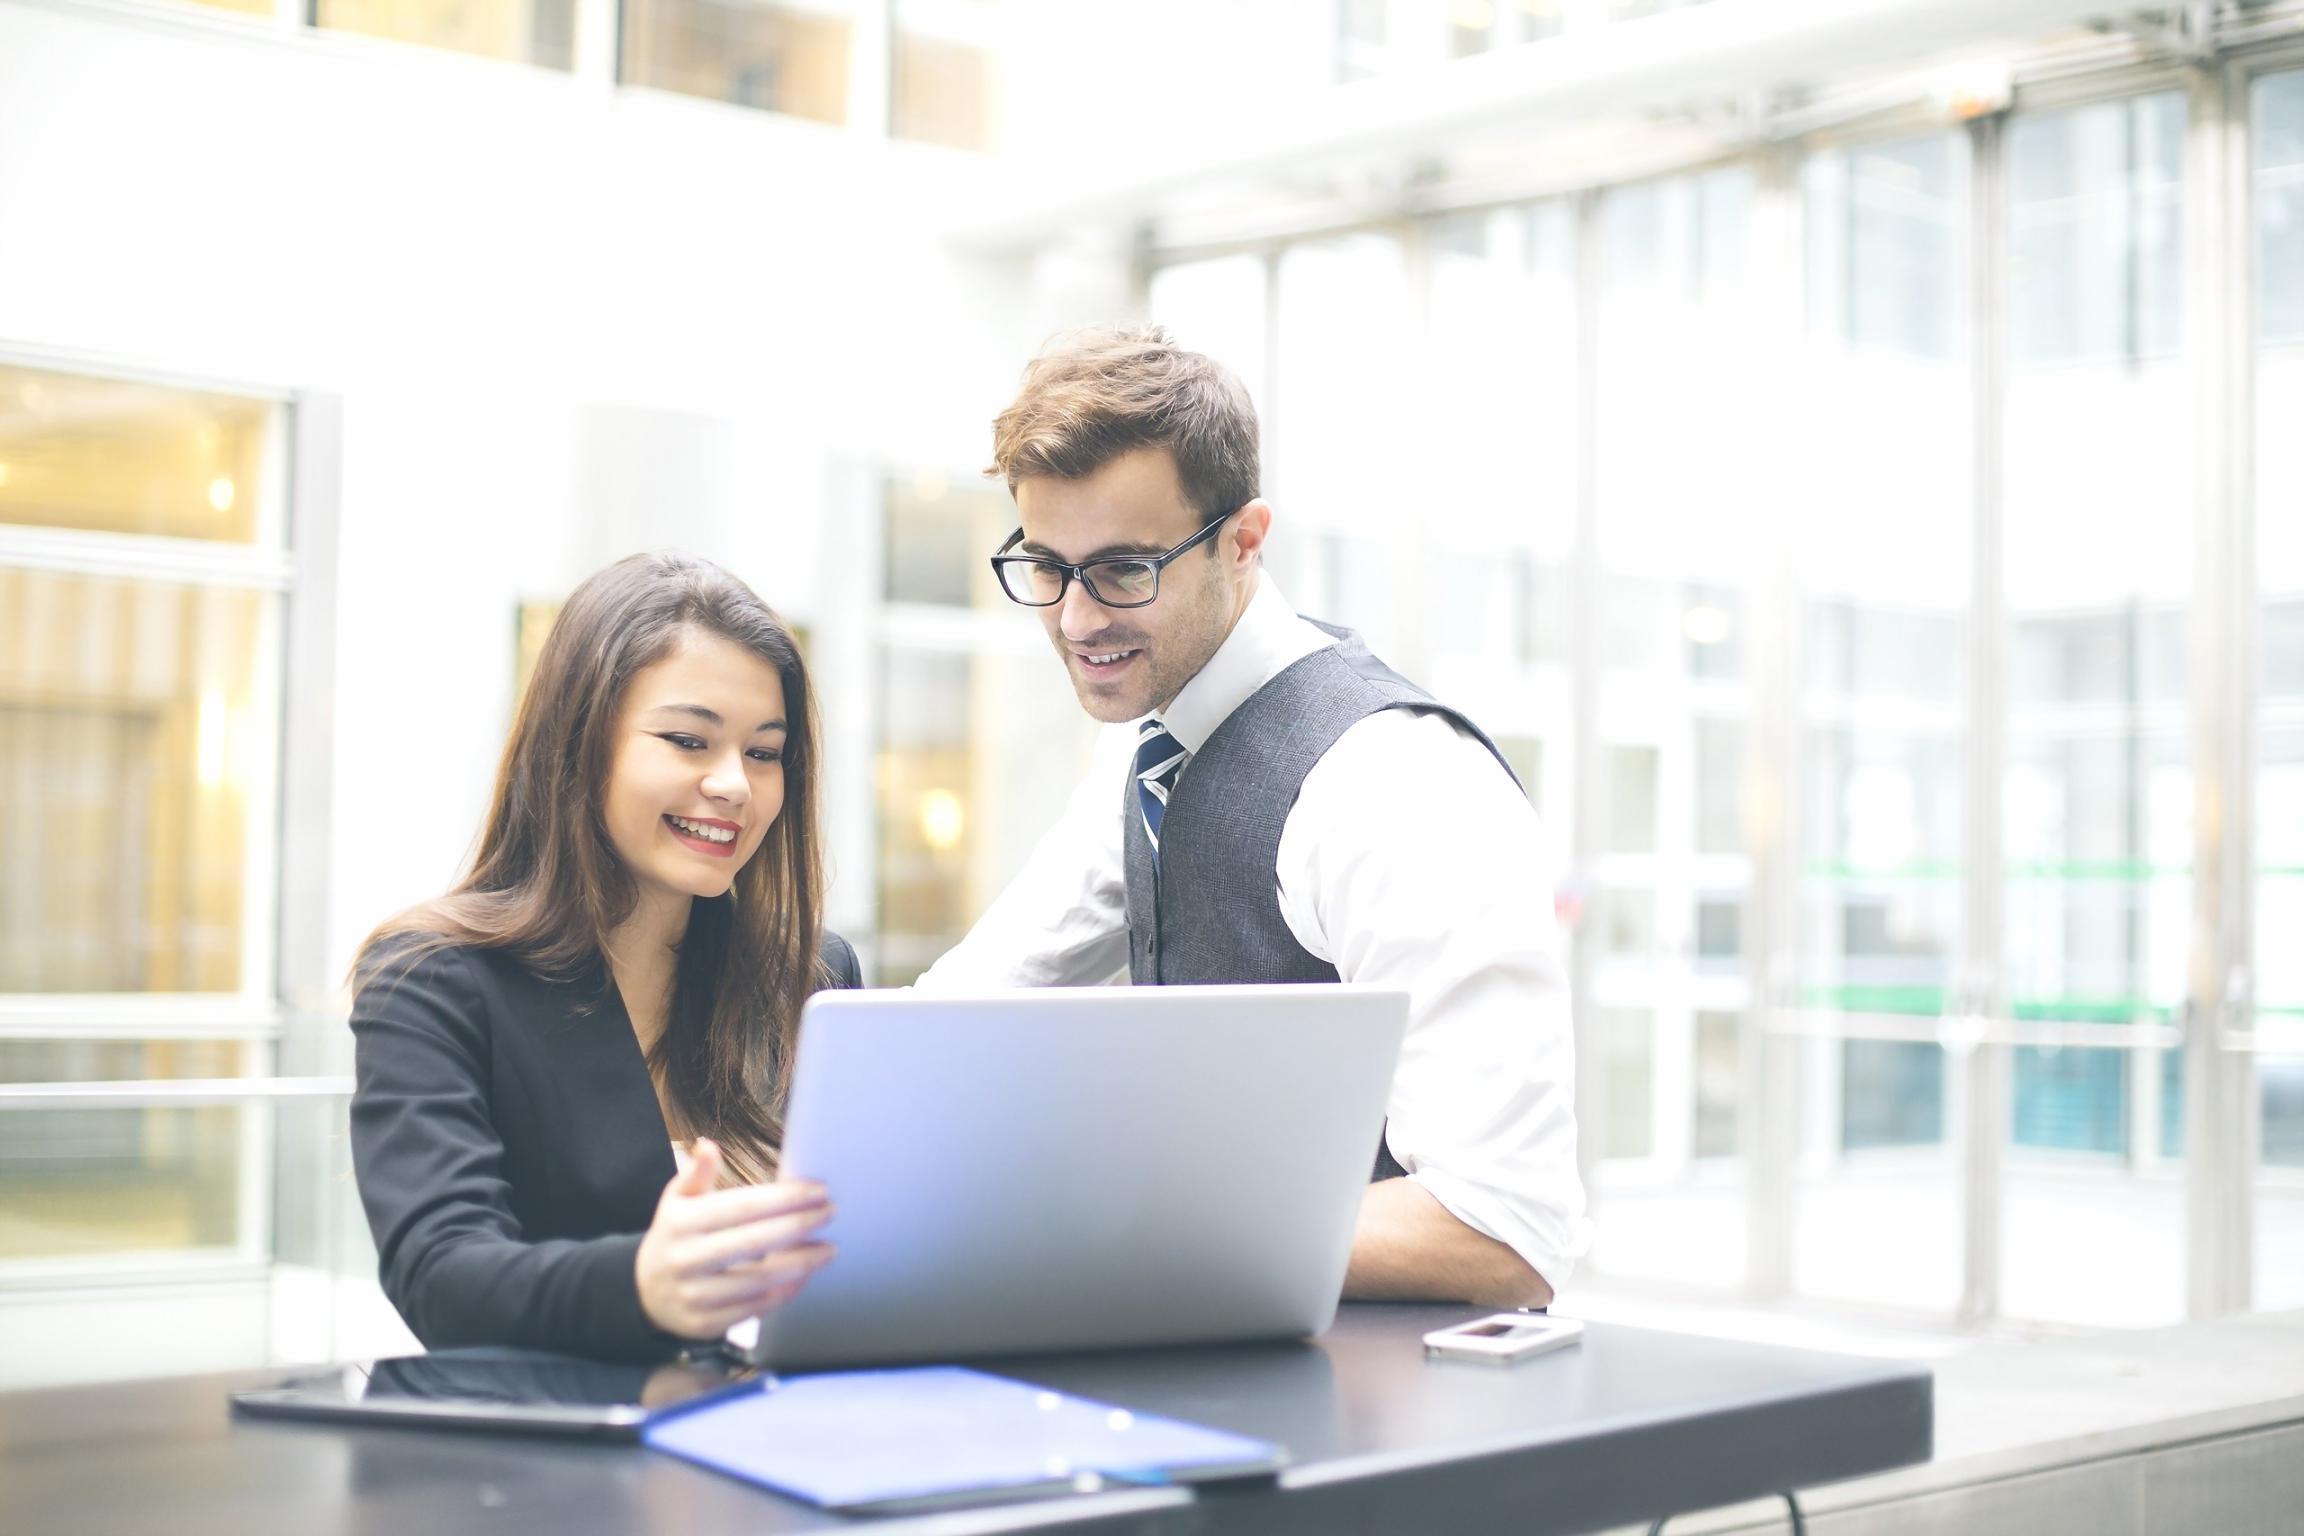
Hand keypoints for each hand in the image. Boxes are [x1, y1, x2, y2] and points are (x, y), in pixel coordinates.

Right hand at [635, 1137, 834, 1339]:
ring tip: (827, 1249)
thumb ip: (696, 1175)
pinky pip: (753, 1309)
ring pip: (758, 1280)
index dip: (784, 1198)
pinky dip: (783, 1293)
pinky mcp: (703, 1324)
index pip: (742, 1207)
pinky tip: (804, 1277)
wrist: (644, 1291)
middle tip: (831, 1214)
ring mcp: (694, 1295)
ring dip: (800, 1264)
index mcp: (681, 1223)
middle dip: (799, 1226)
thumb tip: (707, 1145)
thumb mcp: (676, 1202)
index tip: (819, 1190)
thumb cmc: (675, 1237)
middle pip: (754, 1242)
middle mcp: (685, 1259)